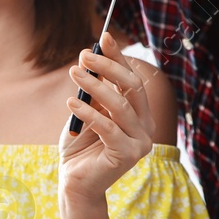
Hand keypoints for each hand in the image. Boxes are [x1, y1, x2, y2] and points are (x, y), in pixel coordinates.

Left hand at [58, 34, 154, 203]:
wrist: (75, 182)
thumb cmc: (80, 146)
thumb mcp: (86, 111)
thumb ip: (93, 91)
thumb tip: (92, 57)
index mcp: (139, 114)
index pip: (133, 79)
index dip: (119, 57)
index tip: (104, 37)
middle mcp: (146, 126)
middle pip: (132, 87)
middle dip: (107, 67)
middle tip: (83, 56)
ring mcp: (141, 142)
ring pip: (120, 105)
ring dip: (95, 86)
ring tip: (74, 73)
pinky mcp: (128, 155)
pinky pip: (108, 127)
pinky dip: (89, 112)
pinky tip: (72, 103)